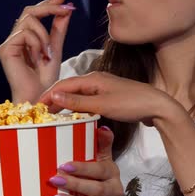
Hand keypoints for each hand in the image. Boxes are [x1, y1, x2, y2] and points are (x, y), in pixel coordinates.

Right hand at [0, 0, 75, 102]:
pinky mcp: (5, 49)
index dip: (49, 3)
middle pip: (29, 11)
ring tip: (48, 52)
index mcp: (27, 37)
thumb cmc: (46, 80)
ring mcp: (9, 43)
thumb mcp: (56, 49)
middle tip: (66, 8)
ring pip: (29, 20)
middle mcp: (16, 38)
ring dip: (45, 34)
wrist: (40, 98)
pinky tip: (40, 57)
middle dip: (49, 7)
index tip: (65, 0)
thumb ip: (58, 30)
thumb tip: (66, 9)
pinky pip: (24, 33)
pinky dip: (37, 43)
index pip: (35, 13)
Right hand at [39, 72, 183, 125]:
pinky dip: (78, 107)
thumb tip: (54, 95)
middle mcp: (98, 80)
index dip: (48, 95)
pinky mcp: (112, 97)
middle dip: (55, 99)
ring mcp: (106, 88)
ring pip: (80, 95)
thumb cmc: (132, 104)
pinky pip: (89, 101)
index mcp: (93, 78)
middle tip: (42, 113)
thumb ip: (78, 102)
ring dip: (66, 104)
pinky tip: (76, 117)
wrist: (158, 107)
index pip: (64, 84)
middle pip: (70, 88)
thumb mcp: (102, 104)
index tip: (36, 107)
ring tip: (54, 116)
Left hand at [49, 126, 125, 195]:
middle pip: (97, 188)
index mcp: (111, 173)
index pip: (99, 169)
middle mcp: (115, 190)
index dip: (82, 168)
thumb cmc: (103, 187)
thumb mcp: (104, 167)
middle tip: (54, 180)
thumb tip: (103, 126)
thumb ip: (102, 148)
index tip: (63, 165)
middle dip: (75, 185)